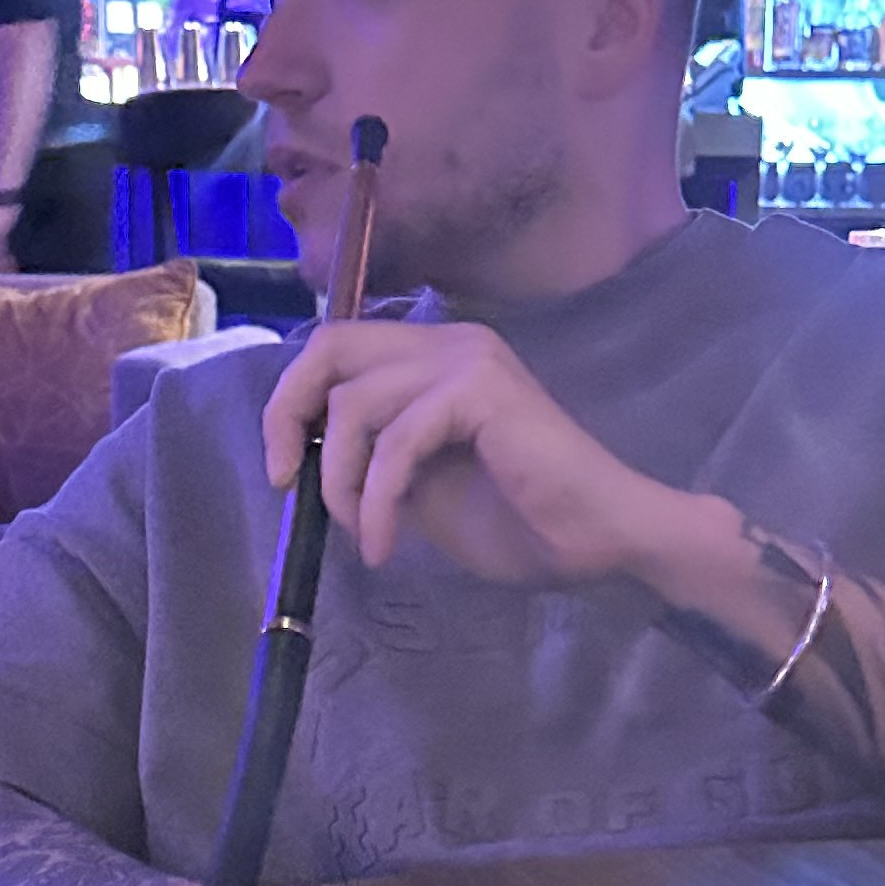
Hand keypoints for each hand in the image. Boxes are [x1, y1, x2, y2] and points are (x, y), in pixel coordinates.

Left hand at [263, 320, 685, 588]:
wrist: (601, 542)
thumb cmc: (523, 522)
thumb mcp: (420, 488)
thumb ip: (371, 457)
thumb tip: (301, 458)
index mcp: (435, 357)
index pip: (335, 347)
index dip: (290, 400)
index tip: (283, 470)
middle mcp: (450, 341)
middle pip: (331, 346)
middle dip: (288, 414)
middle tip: (287, 483)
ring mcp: (469, 360)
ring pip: (355, 403)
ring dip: (340, 480)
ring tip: (363, 534)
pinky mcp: (483, 391)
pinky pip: (397, 440)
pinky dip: (376, 499)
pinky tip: (385, 543)